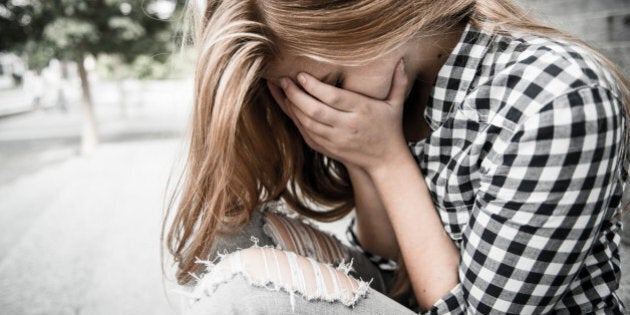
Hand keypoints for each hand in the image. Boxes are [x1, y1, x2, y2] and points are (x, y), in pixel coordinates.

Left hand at [267, 59, 409, 172]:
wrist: (386, 161)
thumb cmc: (389, 128)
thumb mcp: (395, 104)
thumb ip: (398, 82)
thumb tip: (402, 61)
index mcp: (362, 111)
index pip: (333, 98)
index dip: (314, 86)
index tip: (300, 75)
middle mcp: (348, 126)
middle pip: (315, 110)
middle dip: (296, 95)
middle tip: (284, 80)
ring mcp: (336, 139)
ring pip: (308, 123)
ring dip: (292, 107)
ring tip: (282, 90)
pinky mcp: (329, 148)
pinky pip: (307, 134)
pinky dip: (296, 120)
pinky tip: (289, 107)